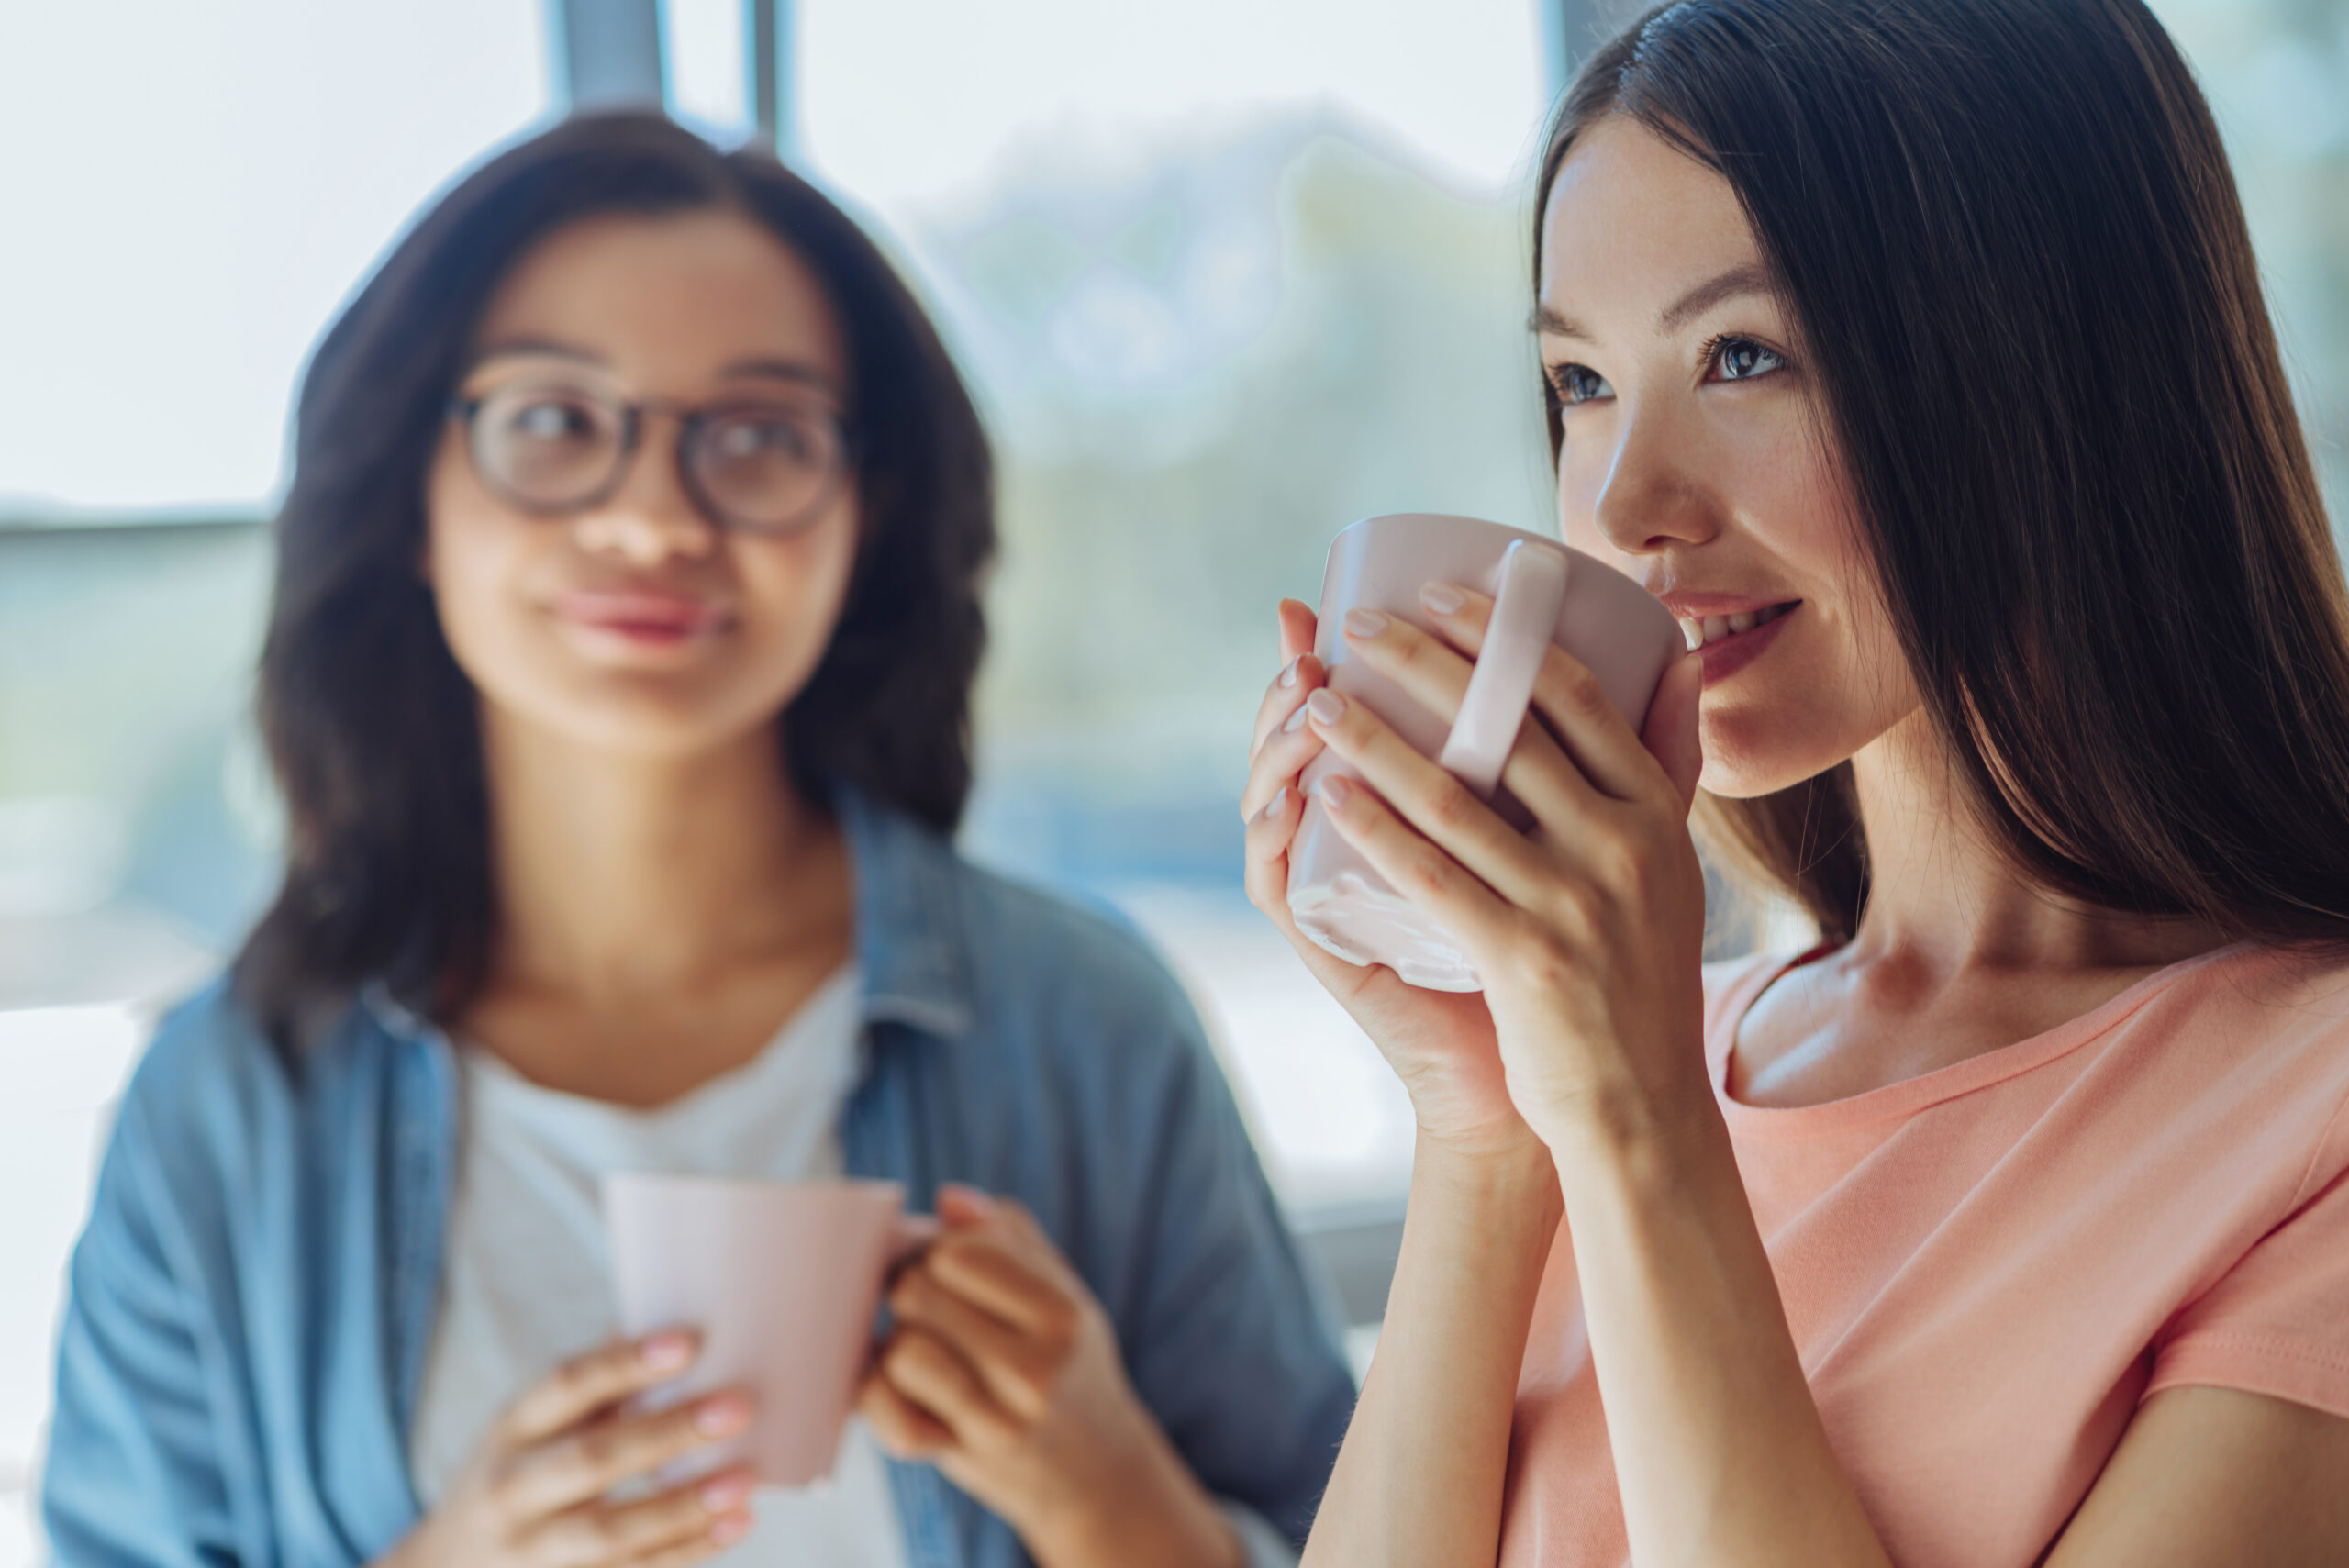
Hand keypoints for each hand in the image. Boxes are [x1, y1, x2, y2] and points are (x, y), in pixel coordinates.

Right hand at [376, 1331, 756, 1567]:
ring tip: (744, 1480)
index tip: (688, 1343)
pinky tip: (737, 1523)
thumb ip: (595, 1382)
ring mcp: (533, 1550)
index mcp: (513, 1428)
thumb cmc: (512, 1476)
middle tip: (738, 1408)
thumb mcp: (531, 1425)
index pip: (565, 1386)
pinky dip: (687, 1551)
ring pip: (611, 1532)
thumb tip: (664, 1307)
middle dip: (667, 1434)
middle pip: (591, 1459)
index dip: (624, 1364)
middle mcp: (514, 1489)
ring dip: (683, 1506)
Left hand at [856, 1187, 1238, 1567]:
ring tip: (928, 1351)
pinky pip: (887, 1413)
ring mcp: (998, 1420)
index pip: (958, 1252)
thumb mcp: (1065, 1295)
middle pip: (916, 1293)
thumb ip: (1011, 1238)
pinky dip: (879, 1396)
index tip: (950, 1270)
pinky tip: (901, 1389)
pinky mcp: (963, 1458)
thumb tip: (950, 1199)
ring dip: (899, 1346)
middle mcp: (1035, 1368)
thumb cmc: (1072, 1369)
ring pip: (899, 1350)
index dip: (939, 1252)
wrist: (1099, 1476)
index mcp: (1063, 1314)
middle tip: (933, 1311)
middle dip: (913, 1293)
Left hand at [1294, 585, 1709, 1152]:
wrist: (1640, 1108)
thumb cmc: (1639, 979)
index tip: (1441, 592)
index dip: (1505, 632)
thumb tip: (1680, 658)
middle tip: (1358, 625)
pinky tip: (1327, 796)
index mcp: (1656, 815)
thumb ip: (1669, 766)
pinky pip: (1432, 878)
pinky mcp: (1523, 962)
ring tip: (1318, 700)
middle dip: (1421, 663)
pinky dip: (1373, 830)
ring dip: (1375, 739)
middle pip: (1509, 728)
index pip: (1578, 694)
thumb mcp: (1672, 865)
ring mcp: (1572, 905)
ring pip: (1456, 798)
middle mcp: (1621, 848)